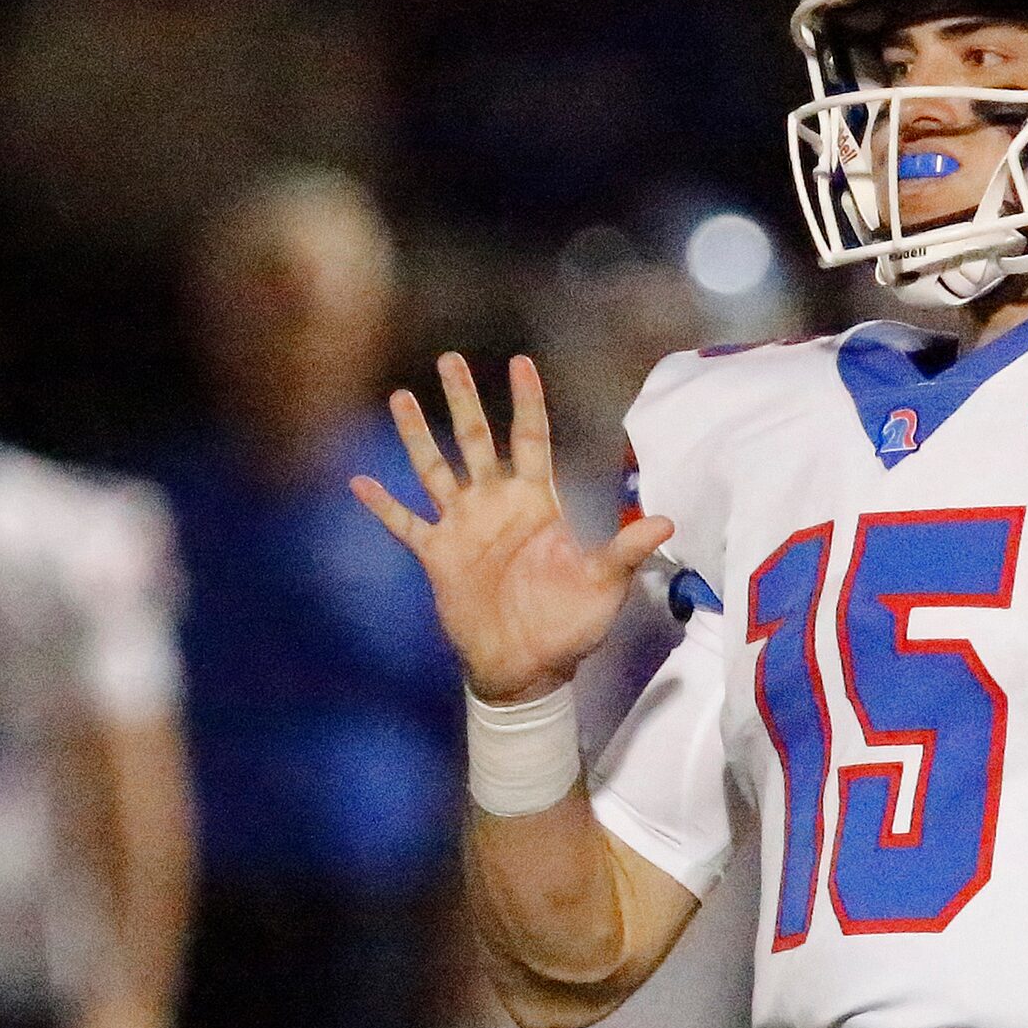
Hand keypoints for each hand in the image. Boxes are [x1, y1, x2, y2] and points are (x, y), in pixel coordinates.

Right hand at [352, 353, 674, 702]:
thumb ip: (626, 549)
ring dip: (418, 435)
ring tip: (402, 397)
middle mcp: (497, 505)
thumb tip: (667, 522)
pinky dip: (383, 505)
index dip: (527, 402)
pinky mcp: (438, 556)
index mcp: (537, 503)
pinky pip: (406, 524)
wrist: (529, 668)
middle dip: (463, 400)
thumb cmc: (571, 625)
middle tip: (449, 359)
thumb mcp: (604, 585)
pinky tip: (360, 481)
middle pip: (476, 440)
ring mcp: (464, 527)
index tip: (520, 362)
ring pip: (435, 469)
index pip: (531, 439)